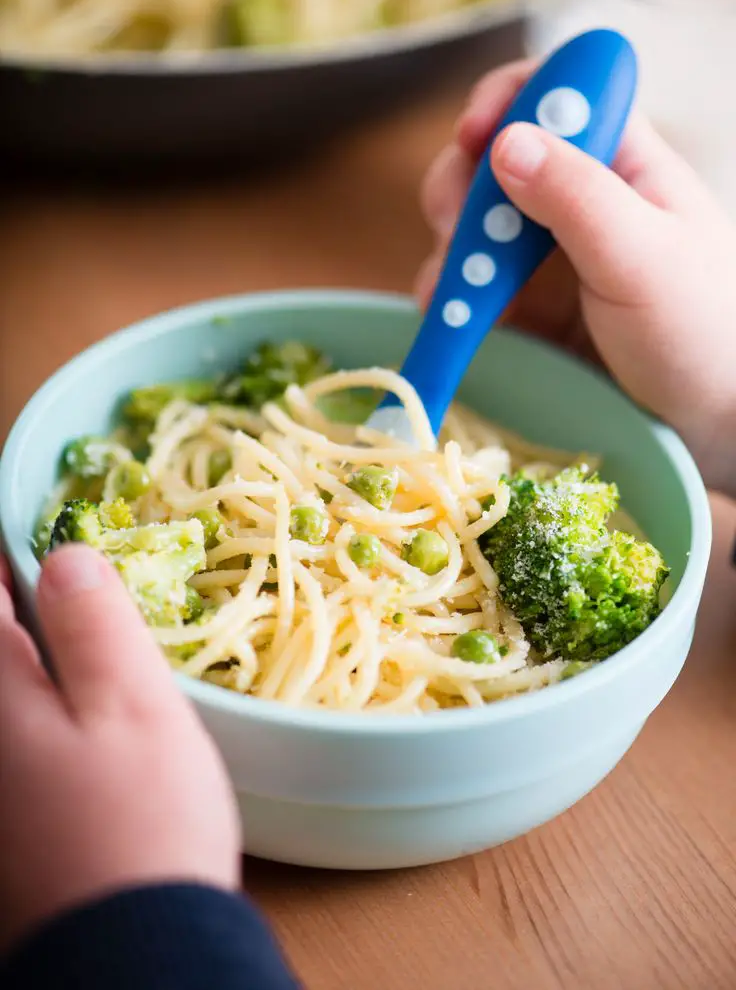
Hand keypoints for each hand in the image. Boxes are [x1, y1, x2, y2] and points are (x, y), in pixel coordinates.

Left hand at [0, 547, 240, 952]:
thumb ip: (95, 622)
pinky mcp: (16, 815)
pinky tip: (86, 698)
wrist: (134, 953)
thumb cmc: (139, 823)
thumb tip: (66, 556)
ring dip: (36, 647)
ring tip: (80, 619)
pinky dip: (45, 695)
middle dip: (23, 600)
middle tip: (67, 570)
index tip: (42, 527)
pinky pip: (22, 729)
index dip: (10, 551)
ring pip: (12, 688)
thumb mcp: (132, 705)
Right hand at [418, 60, 735, 495]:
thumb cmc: (700, 334)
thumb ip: (579, 198)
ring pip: (471, 221)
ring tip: (456, 291)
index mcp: (622, 161)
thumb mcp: (643, 258)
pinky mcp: (525, 304)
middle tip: (458, 232)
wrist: (708, 425)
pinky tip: (448, 317)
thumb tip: (506, 144)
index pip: (557, 91)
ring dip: (451, 248)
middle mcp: (578, 196)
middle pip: (493, 154)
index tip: (474, 136)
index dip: (507, 98)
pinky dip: (449, 294)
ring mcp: (546, 252)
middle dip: (462, 185)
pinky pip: (469, 282)